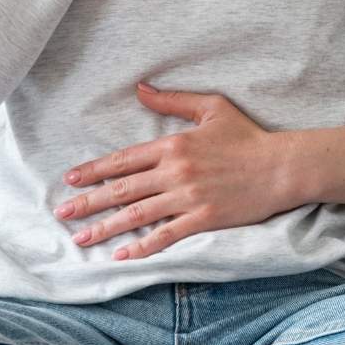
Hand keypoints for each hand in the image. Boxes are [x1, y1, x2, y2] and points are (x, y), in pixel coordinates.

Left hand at [55, 82, 299, 259]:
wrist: (281, 166)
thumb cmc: (248, 136)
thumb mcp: (210, 108)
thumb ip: (172, 100)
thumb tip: (140, 88)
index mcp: (173, 144)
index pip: (124, 159)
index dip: (94, 170)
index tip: (71, 179)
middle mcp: (175, 172)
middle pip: (122, 189)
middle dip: (89, 202)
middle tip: (63, 213)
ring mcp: (188, 198)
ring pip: (137, 215)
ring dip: (106, 227)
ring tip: (81, 238)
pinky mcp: (203, 219)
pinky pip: (165, 236)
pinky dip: (142, 247)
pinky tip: (122, 256)